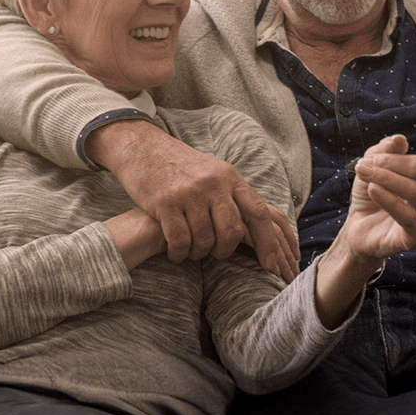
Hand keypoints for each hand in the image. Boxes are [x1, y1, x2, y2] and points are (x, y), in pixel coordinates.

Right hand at [86, 119, 298, 279]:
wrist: (144, 148)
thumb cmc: (182, 168)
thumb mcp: (214, 173)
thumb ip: (234, 196)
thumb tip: (259, 228)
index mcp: (231, 177)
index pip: (258, 213)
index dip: (268, 243)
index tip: (272, 266)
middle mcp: (213, 184)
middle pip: (232, 231)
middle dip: (225, 250)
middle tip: (214, 252)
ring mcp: (190, 193)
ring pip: (205, 239)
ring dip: (198, 253)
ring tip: (191, 251)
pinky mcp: (165, 202)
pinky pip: (180, 240)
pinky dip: (179, 253)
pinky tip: (175, 252)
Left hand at [339, 130, 415, 262]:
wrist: (357, 227)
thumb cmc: (370, 194)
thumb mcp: (371, 165)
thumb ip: (384, 151)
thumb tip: (400, 139)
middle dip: (394, 162)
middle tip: (365, 162)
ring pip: (415, 191)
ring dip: (387, 179)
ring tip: (364, 172)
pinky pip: (408, 215)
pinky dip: (389, 200)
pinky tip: (373, 190)